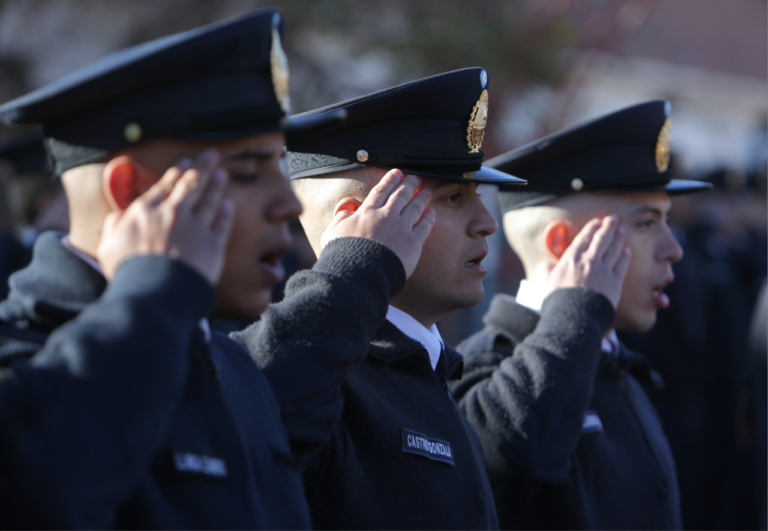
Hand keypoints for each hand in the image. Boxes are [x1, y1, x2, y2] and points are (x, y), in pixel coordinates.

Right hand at [97, 149, 235, 284]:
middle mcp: (173, 213)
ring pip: (209, 200)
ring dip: (217, 184)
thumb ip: (114, 226)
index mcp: (147, 211)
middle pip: (191, 185)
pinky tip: (229, 204)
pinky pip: (222, 223)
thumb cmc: (128, 271)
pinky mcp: (213, 244)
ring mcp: (196, 227)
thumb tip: (118, 216)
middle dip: (202, 167)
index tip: (185, 163)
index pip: (165, 186)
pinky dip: (226, 212)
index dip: (177, 173)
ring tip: (222, 174)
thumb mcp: (109, 245)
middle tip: (212, 154)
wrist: (155, 292)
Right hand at [320, 169, 435, 278]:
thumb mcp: (332, 232)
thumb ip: (340, 217)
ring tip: (427, 191)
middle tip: (416, 177)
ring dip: (421, 197)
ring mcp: (401, 228)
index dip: (390, 180)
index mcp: (366, 212)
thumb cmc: (342, 255)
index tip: (397, 172)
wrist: (359, 274)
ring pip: (414, 207)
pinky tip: (431, 213)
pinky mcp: (413, 243)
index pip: (380, 191)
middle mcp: (385, 216)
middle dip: (409, 184)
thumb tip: (347, 208)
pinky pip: (424, 226)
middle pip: (400, 195)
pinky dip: (428, 218)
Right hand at [532, 215, 630, 308]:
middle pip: (602, 239)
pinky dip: (625, 257)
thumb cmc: (557, 300)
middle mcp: (589, 261)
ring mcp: (603, 271)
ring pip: (614, 249)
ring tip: (621, 230)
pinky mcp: (615, 282)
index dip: (592, 228)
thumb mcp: (544, 282)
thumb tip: (547, 265)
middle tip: (614, 218)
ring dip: (618, 237)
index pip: (584, 238)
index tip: (597, 221)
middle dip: (609, 226)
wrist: (574, 316)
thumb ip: (545, 270)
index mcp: (571, 259)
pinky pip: (622, 265)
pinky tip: (627, 251)